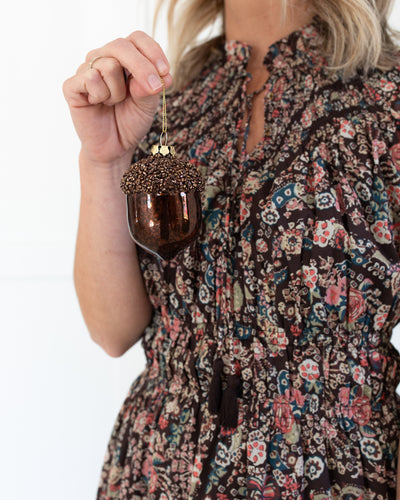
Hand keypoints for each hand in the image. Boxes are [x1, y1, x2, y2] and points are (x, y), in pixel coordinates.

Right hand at [63, 31, 172, 166]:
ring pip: (108, 65)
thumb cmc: (130, 122)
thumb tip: (158, 73)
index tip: (165, 72)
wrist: (114, 148)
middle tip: (154, 88)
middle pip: (121, 45)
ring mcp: (86, 70)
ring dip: (119, 91)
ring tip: (114, 103)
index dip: (152, 51)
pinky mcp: (72, 85)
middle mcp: (103, 58)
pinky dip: (102, 95)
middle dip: (142, 67)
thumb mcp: (148, 104)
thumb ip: (151, 87)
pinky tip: (98, 104)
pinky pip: (91, 79)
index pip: (137, 39)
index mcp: (124, 58)